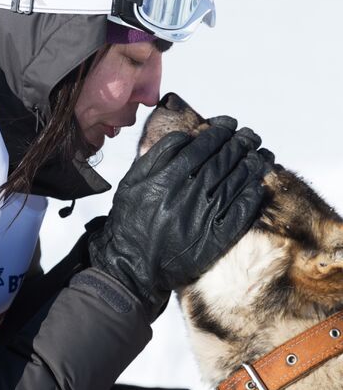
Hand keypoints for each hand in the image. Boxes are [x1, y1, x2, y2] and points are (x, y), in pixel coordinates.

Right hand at [89, 117, 272, 320]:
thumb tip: (186, 136)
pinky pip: (239, 214)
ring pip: (235, 183)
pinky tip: (258, 186)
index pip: (202, 147)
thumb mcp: (132, 183)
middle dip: (240, 143)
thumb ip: (156, 157)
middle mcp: (188, 196)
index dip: (219, 132)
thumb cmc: (130, 221)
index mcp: (167, 179)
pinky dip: (251, 197)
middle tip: (250, 135)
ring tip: (260, 154)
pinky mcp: (214, 240)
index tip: (229, 125)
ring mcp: (203, 218)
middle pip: (223, 161)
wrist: (132, 265)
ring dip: (251, 166)